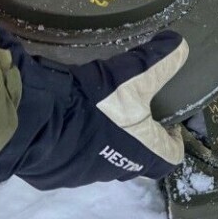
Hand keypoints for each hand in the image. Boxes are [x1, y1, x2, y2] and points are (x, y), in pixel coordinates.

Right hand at [0, 29, 188, 196]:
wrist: (36, 125)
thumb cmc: (95, 105)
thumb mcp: (133, 76)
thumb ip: (159, 61)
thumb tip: (181, 44)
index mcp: (143, 153)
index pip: (171, 158)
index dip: (175, 140)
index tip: (170, 121)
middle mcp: (117, 170)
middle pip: (138, 159)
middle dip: (140, 135)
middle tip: (136, 108)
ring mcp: (84, 174)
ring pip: (106, 158)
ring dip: (108, 137)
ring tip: (102, 107)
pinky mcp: (56, 172)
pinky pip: (75, 157)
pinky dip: (78, 139)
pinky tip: (70, 116)